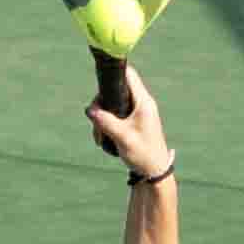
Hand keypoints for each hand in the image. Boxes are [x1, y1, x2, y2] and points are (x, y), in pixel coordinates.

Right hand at [85, 66, 173, 180]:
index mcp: (143, 102)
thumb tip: (90, 110)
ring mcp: (136, 112)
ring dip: (102, 118)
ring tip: (100, 136)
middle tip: (95, 122)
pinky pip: (115, 115)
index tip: (99, 79)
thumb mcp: (122, 138)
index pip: (129, 75)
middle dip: (101, 104)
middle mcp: (141, 103)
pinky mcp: (132, 121)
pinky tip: (104, 138)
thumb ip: (106, 122)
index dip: (114, 73)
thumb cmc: (143, 153)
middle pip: (115, 91)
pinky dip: (106, 124)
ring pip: (112, 105)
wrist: (154, 170)